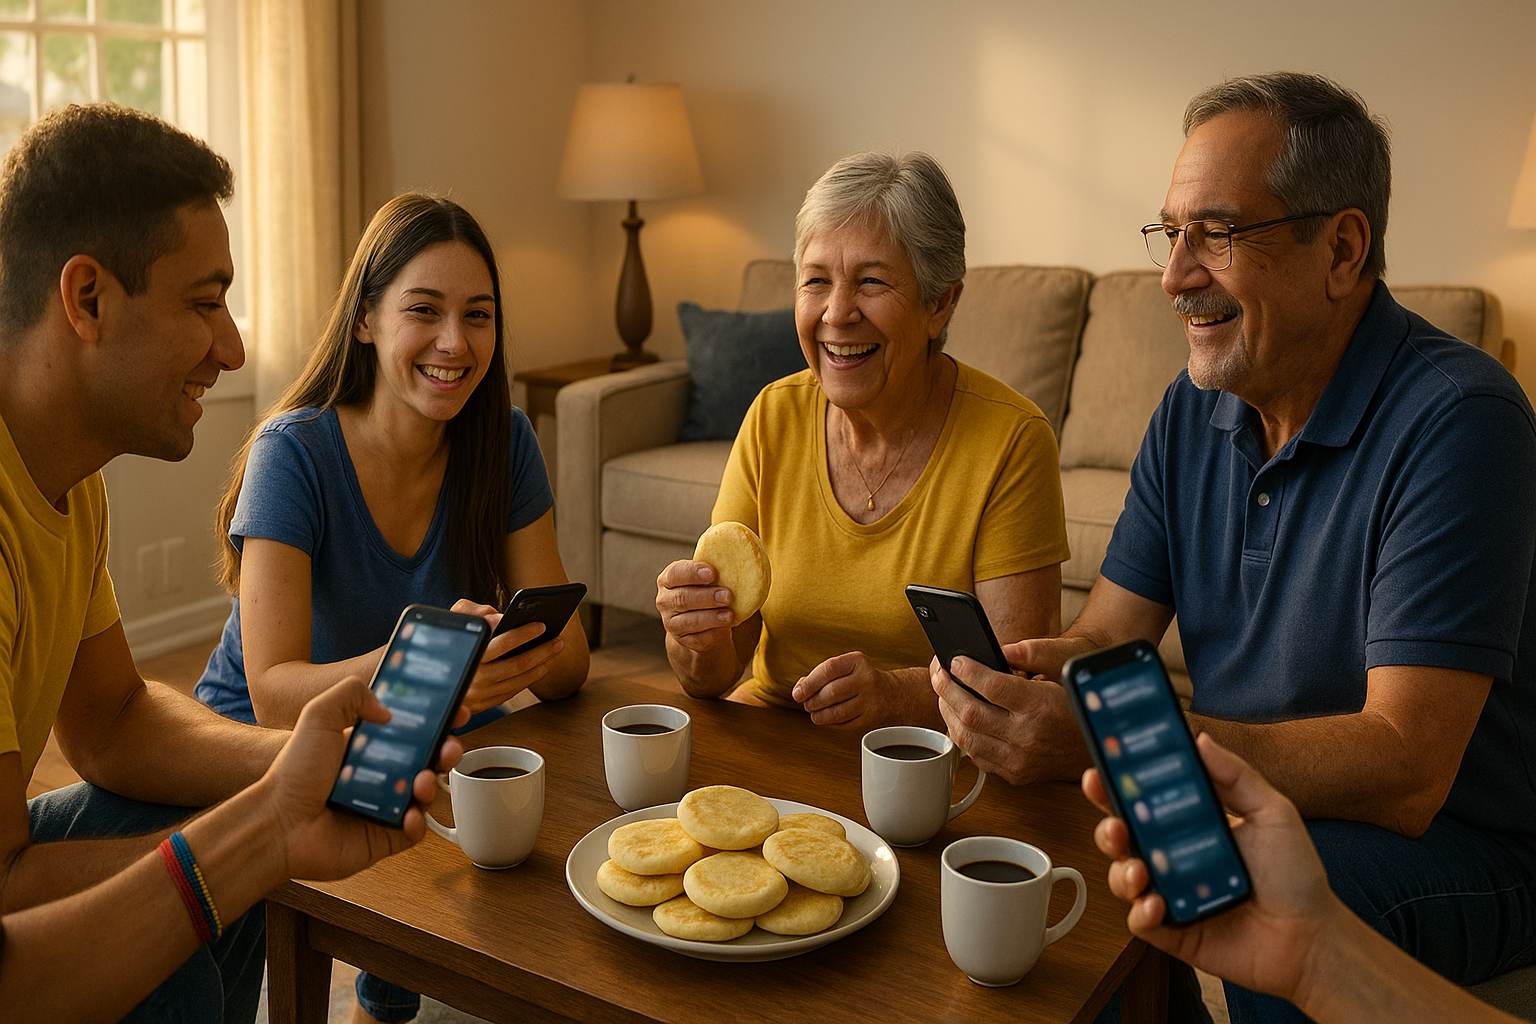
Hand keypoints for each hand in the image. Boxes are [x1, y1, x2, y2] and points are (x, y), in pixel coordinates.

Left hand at [261, 675, 466, 881]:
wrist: (278, 823)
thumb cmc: (295, 773)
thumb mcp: (318, 715)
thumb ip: (352, 694)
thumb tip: (389, 710)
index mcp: (371, 748)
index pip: (414, 731)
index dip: (438, 722)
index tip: (456, 712)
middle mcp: (382, 776)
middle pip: (429, 761)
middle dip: (447, 752)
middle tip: (449, 748)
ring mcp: (386, 808)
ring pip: (427, 795)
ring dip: (433, 785)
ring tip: (422, 781)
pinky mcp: (386, 838)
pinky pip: (416, 832)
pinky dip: (419, 823)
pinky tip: (409, 814)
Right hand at [450, 599, 564, 714]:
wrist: (427, 677)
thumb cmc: (448, 640)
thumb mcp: (451, 619)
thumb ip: (472, 611)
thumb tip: (498, 616)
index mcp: (467, 653)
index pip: (500, 643)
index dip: (522, 634)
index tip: (541, 625)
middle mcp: (473, 677)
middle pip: (516, 664)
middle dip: (541, 650)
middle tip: (559, 639)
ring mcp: (479, 694)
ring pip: (518, 680)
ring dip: (540, 664)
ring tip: (554, 650)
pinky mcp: (482, 704)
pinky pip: (511, 692)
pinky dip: (529, 679)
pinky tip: (540, 667)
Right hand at [655, 560, 734, 653]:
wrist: (702, 621)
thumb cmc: (706, 590)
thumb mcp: (706, 577)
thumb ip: (714, 567)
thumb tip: (739, 551)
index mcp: (668, 579)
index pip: (676, 573)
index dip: (693, 573)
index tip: (712, 573)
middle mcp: (665, 601)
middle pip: (683, 598)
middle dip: (707, 597)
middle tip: (728, 595)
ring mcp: (672, 623)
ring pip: (689, 621)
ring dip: (711, 617)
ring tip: (729, 614)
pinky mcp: (684, 641)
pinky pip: (698, 639)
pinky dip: (713, 633)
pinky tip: (726, 628)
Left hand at [792, 653, 929, 727]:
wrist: (892, 693)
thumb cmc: (860, 679)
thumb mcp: (845, 668)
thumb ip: (821, 674)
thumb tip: (799, 689)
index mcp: (857, 661)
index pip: (829, 669)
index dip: (809, 683)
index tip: (797, 693)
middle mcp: (866, 679)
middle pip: (831, 693)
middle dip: (813, 701)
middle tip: (806, 704)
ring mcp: (871, 700)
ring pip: (837, 712)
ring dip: (819, 715)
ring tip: (814, 712)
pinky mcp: (871, 718)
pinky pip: (844, 724)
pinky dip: (831, 723)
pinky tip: (827, 718)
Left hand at [930, 653, 1086, 784]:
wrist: (1097, 747)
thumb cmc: (1076, 705)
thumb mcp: (1062, 673)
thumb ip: (1030, 657)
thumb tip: (994, 649)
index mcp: (1041, 707)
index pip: (992, 687)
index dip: (967, 671)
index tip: (953, 660)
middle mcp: (1028, 737)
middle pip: (971, 712)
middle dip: (946, 689)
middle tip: (938, 672)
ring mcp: (1019, 760)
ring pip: (966, 738)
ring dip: (947, 712)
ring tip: (942, 693)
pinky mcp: (1014, 775)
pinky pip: (975, 756)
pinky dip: (960, 735)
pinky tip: (956, 718)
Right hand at [1082, 733, 1338, 1003]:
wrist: (1313, 939)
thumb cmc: (1296, 876)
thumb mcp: (1273, 813)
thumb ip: (1236, 776)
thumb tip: (1201, 738)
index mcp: (1189, 826)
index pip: (1143, 801)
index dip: (1116, 785)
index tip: (1101, 767)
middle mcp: (1173, 858)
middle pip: (1121, 836)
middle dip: (1108, 826)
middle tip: (1115, 824)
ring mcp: (1170, 894)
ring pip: (1122, 878)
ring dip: (1122, 871)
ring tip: (1140, 871)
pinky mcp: (1173, 931)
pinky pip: (1140, 922)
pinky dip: (1141, 912)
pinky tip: (1157, 904)